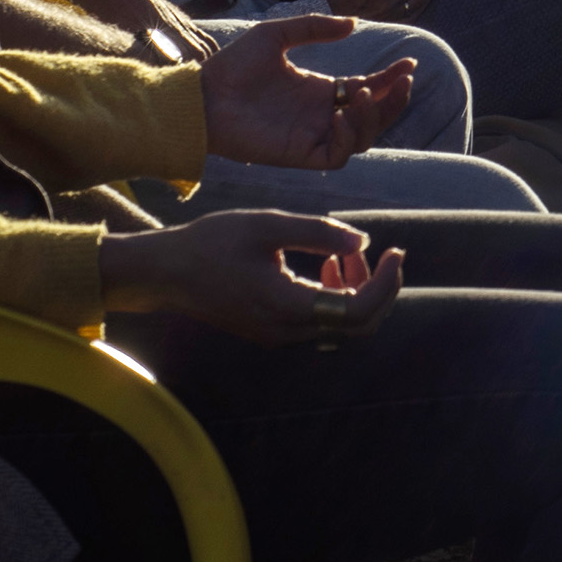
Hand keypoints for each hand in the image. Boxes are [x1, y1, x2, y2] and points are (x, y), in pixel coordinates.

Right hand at [101, 211, 404, 343]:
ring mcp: (279, 335)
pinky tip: (329, 265)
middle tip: (379, 250)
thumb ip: (318, 233)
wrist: (165, 273)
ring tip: (346, 253)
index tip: (396, 250)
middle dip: (378, 288)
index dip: (387, 283)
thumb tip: (364, 242)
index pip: (358, 311)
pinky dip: (336, 296)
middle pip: (357, 326)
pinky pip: (320, 322)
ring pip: (340, 326)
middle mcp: (287, 332)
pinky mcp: (273, 330)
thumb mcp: (267, 225)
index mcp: (287, 308)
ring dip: (358, 291)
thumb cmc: (211, 243)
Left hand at [196, 9, 415, 169]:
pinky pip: (337, 154)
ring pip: (362, 138)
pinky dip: (349, 136)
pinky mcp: (299, 154)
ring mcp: (312, 136)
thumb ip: (314, 28)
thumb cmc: (234, 67)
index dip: (390, 79)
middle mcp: (321, 115)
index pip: (366, 89)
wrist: (205, 96)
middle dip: (393, 101)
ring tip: (367, 93)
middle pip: (373, 116)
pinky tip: (343, 112)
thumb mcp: (277, 35)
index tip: (409, 62)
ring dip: (374, 117)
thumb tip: (353, 23)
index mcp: (319, 91)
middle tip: (403, 80)